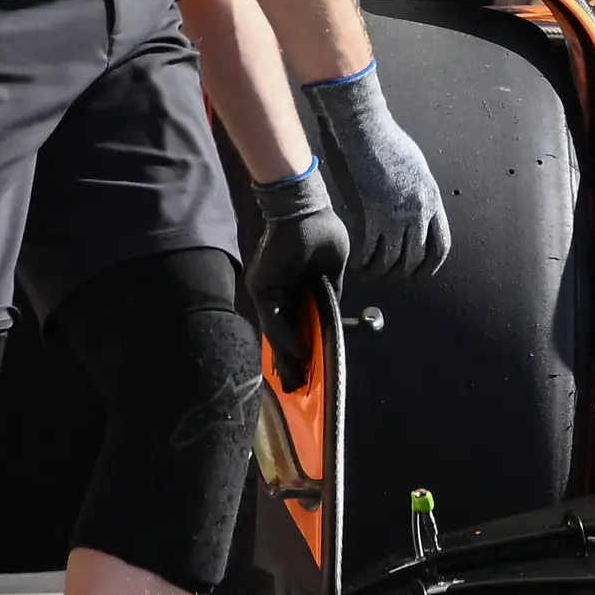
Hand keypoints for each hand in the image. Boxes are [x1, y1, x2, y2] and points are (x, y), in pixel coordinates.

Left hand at [243, 164, 346, 384]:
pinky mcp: (261, 288)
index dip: (306, 343)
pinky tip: (299, 353)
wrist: (303, 209)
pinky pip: (274, 319)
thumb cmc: (321, 232)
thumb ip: (329, 293)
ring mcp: (267, 290)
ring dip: (287, 355)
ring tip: (296, 379)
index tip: (311, 367)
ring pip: (277, 330)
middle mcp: (279, 291)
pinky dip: (287, 337)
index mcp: (296, 285)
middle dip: (292, 359)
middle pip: (285, 332)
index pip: (299, 321)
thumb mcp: (333, 269)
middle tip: (297, 385)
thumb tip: (329, 315)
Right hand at [301, 66, 451, 286]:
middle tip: (388, 278)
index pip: (441, 245)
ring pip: (394, 259)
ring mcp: (399, 213)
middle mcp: (420, 210)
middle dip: (403, 274)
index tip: (417, 274)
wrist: (367, 130)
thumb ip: (417, 193)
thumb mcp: (415, 169)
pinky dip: (364, 261)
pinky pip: (372, 249)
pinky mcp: (375, 212)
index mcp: (433, 199)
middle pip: (418, 258)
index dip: (430, 266)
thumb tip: (414, 211)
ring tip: (368, 274)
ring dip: (380, 272)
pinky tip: (357, 263)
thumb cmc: (387, 143)